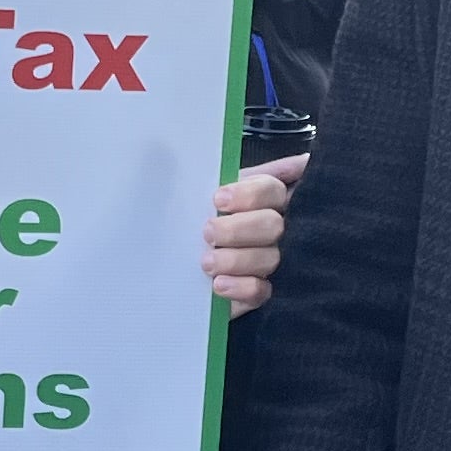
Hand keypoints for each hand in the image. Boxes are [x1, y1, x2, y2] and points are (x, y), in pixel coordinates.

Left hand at [208, 154, 301, 317]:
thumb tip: (265, 157)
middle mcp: (276, 228)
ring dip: (236, 259)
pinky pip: (262, 291)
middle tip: (208, 232)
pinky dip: (241, 286)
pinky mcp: (263, 292)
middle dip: (239, 229)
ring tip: (207, 262)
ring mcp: (273, 262)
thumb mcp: (207, 190)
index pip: (271, 190)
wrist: (174, 261)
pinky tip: (219, 284)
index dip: (249, 195)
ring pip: (269, 258)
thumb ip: (224, 173)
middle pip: (272, 225)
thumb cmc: (199, 217)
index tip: (219, 199)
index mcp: (265, 198)